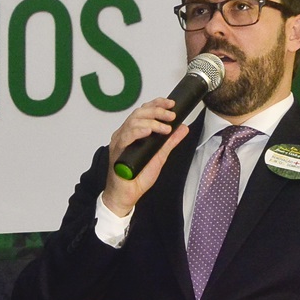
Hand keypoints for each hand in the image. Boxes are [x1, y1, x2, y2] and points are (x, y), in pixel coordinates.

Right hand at [102, 97, 188, 216]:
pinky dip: (138, 131)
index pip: (144, 111)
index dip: (157, 103)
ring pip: (133, 122)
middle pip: (139, 113)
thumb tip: (183, 128)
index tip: (171, 104)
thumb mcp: (160, 156)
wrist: (127, 195)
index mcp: (133, 132)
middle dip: (157, 110)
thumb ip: (170, 142)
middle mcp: (125, 133)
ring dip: (151, 121)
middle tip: (171, 115)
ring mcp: (120, 141)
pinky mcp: (117, 151)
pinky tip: (149, 131)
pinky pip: (126, 136)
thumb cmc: (138, 177)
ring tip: (165, 127)